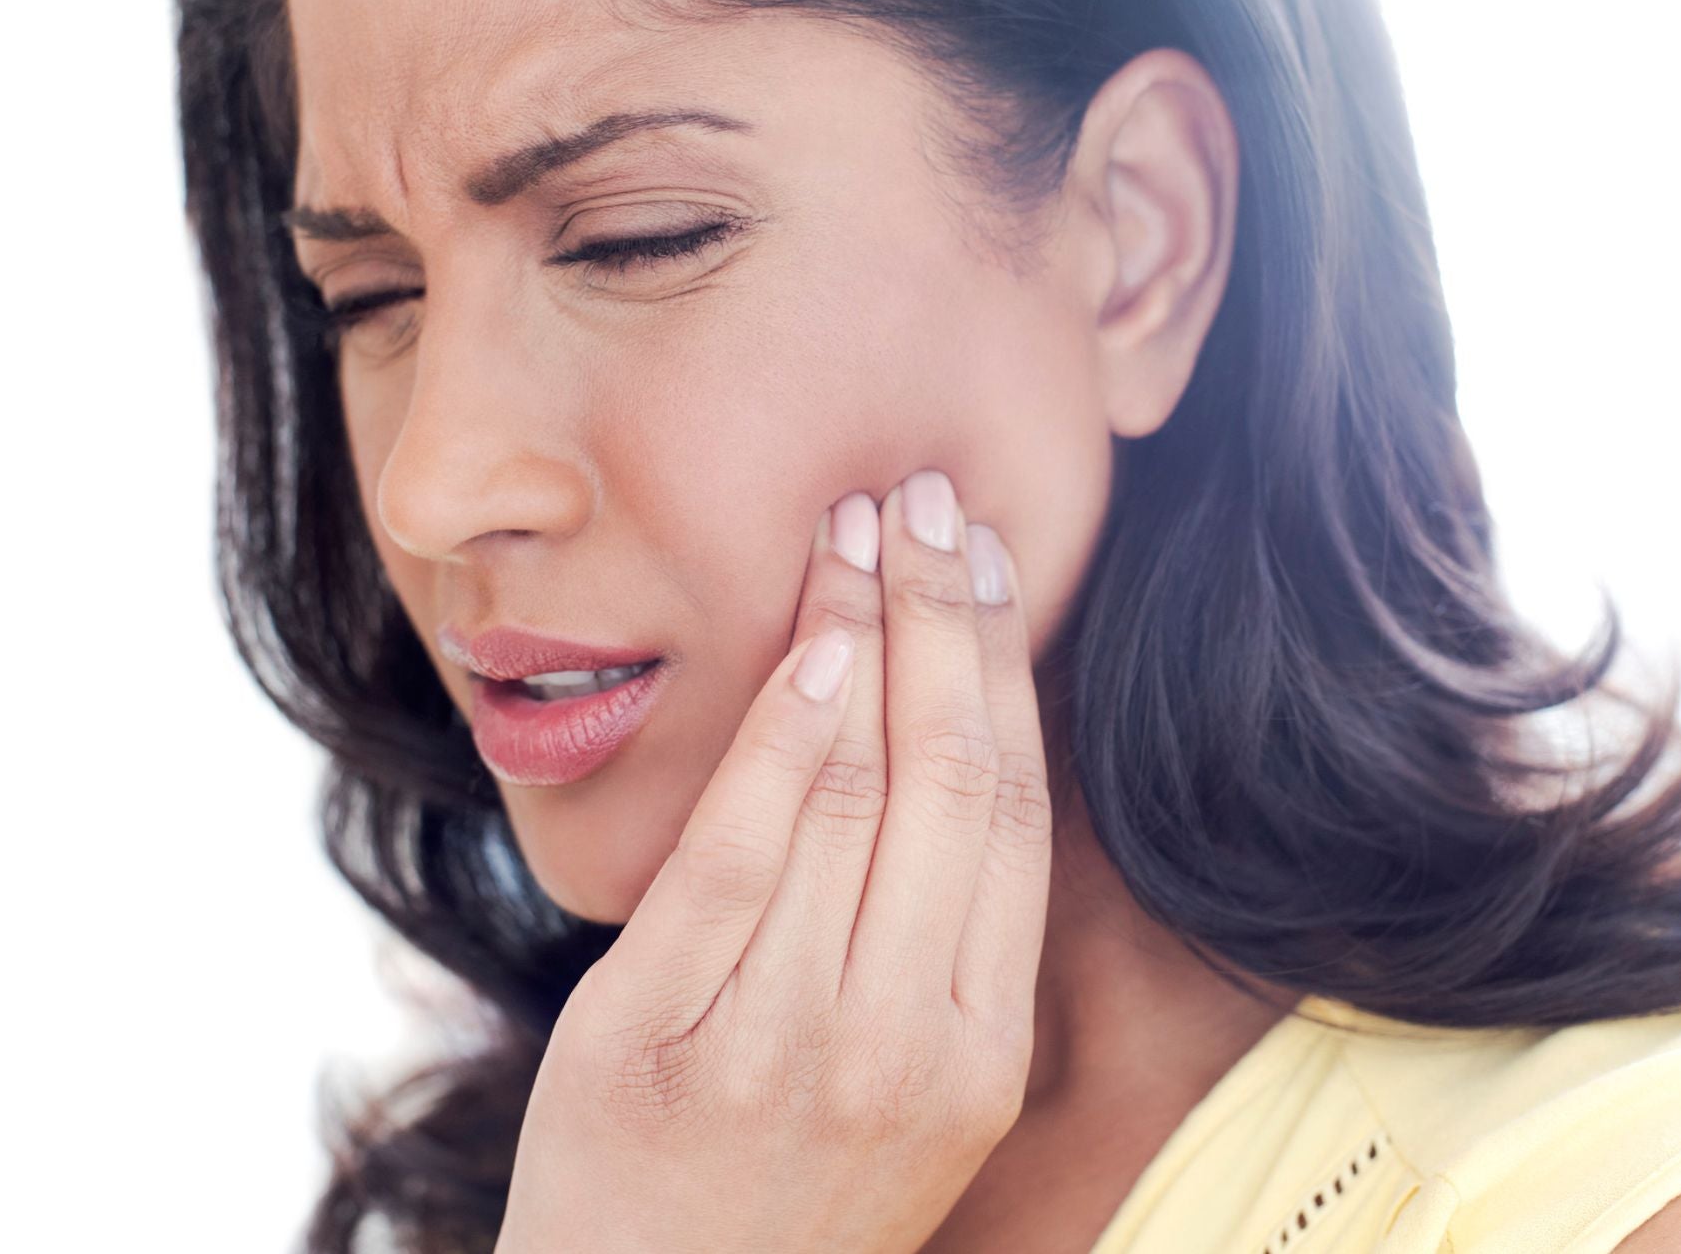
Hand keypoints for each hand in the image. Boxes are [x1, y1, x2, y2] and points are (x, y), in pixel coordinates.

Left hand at [494, 469, 1054, 1253]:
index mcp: (980, 1046)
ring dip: (864, 640)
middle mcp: (907, 1043)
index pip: (1015, 813)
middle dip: (946, 617)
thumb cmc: (781, 1187)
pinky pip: (744, 857)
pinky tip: (805, 645)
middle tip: (932, 495)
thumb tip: (946, 741)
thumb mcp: (905, 1085)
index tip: (989, 560)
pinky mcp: (665, 1037)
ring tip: (862, 528)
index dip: (1004, 667)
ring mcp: (788, 1043)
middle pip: (955, 780)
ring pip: (860, 796)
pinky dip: (782, 739)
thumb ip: (935, 937)